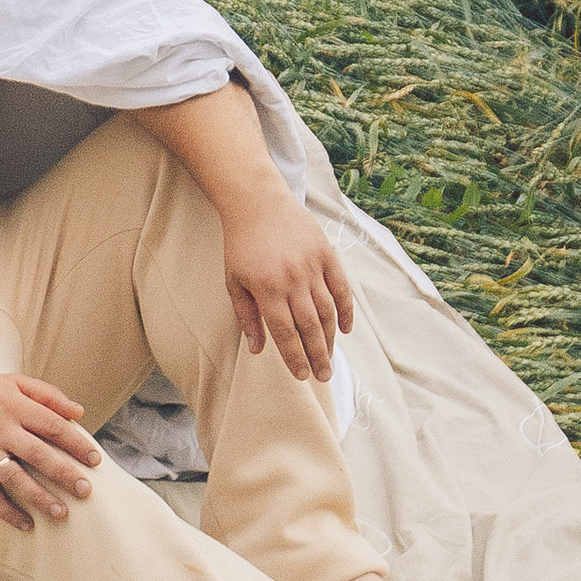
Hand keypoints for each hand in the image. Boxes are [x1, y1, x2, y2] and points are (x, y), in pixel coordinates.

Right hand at [0, 374, 102, 529]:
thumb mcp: (10, 382)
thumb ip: (46, 394)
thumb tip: (79, 412)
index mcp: (12, 403)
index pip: (52, 424)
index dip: (76, 443)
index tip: (95, 460)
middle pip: (38, 453)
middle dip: (65, 474)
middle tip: (86, 491)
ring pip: (15, 478)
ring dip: (40, 498)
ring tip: (62, 513)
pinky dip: (8, 512)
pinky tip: (27, 525)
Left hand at [222, 193, 355, 381]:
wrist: (258, 203)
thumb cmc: (241, 245)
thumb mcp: (234, 281)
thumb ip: (246, 316)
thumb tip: (258, 350)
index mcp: (267, 289)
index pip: (285, 333)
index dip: (295, 357)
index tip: (301, 375)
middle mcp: (293, 280)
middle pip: (310, 327)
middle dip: (317, 355)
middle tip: (323, 376)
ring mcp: (312, 266)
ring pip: (327, 311)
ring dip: (331, 338)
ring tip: (331, 358)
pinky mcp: (326, 254)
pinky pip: (341, 288)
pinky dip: (346, 310)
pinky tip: (346, 329)